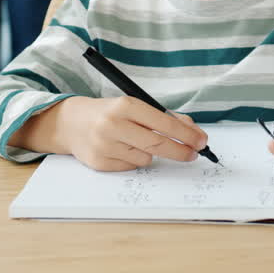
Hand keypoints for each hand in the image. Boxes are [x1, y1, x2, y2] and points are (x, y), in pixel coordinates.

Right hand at [27, 96, 208, 171]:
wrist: (72, 123)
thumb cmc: (110, 113)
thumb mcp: (135, 107)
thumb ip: (163, 117)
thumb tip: (192, 133)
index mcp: (126, 105)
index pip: (164, 123)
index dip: (186, 134)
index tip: (201, 141)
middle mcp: (113, 124)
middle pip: (157, 144)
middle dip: (180, 151)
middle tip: (193, 154)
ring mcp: (105, 145)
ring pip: (145, 157)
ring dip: (151, 153)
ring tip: (136, 142)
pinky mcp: (99, 162)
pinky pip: (131, 167)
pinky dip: (134, 160)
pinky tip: (122, 149)